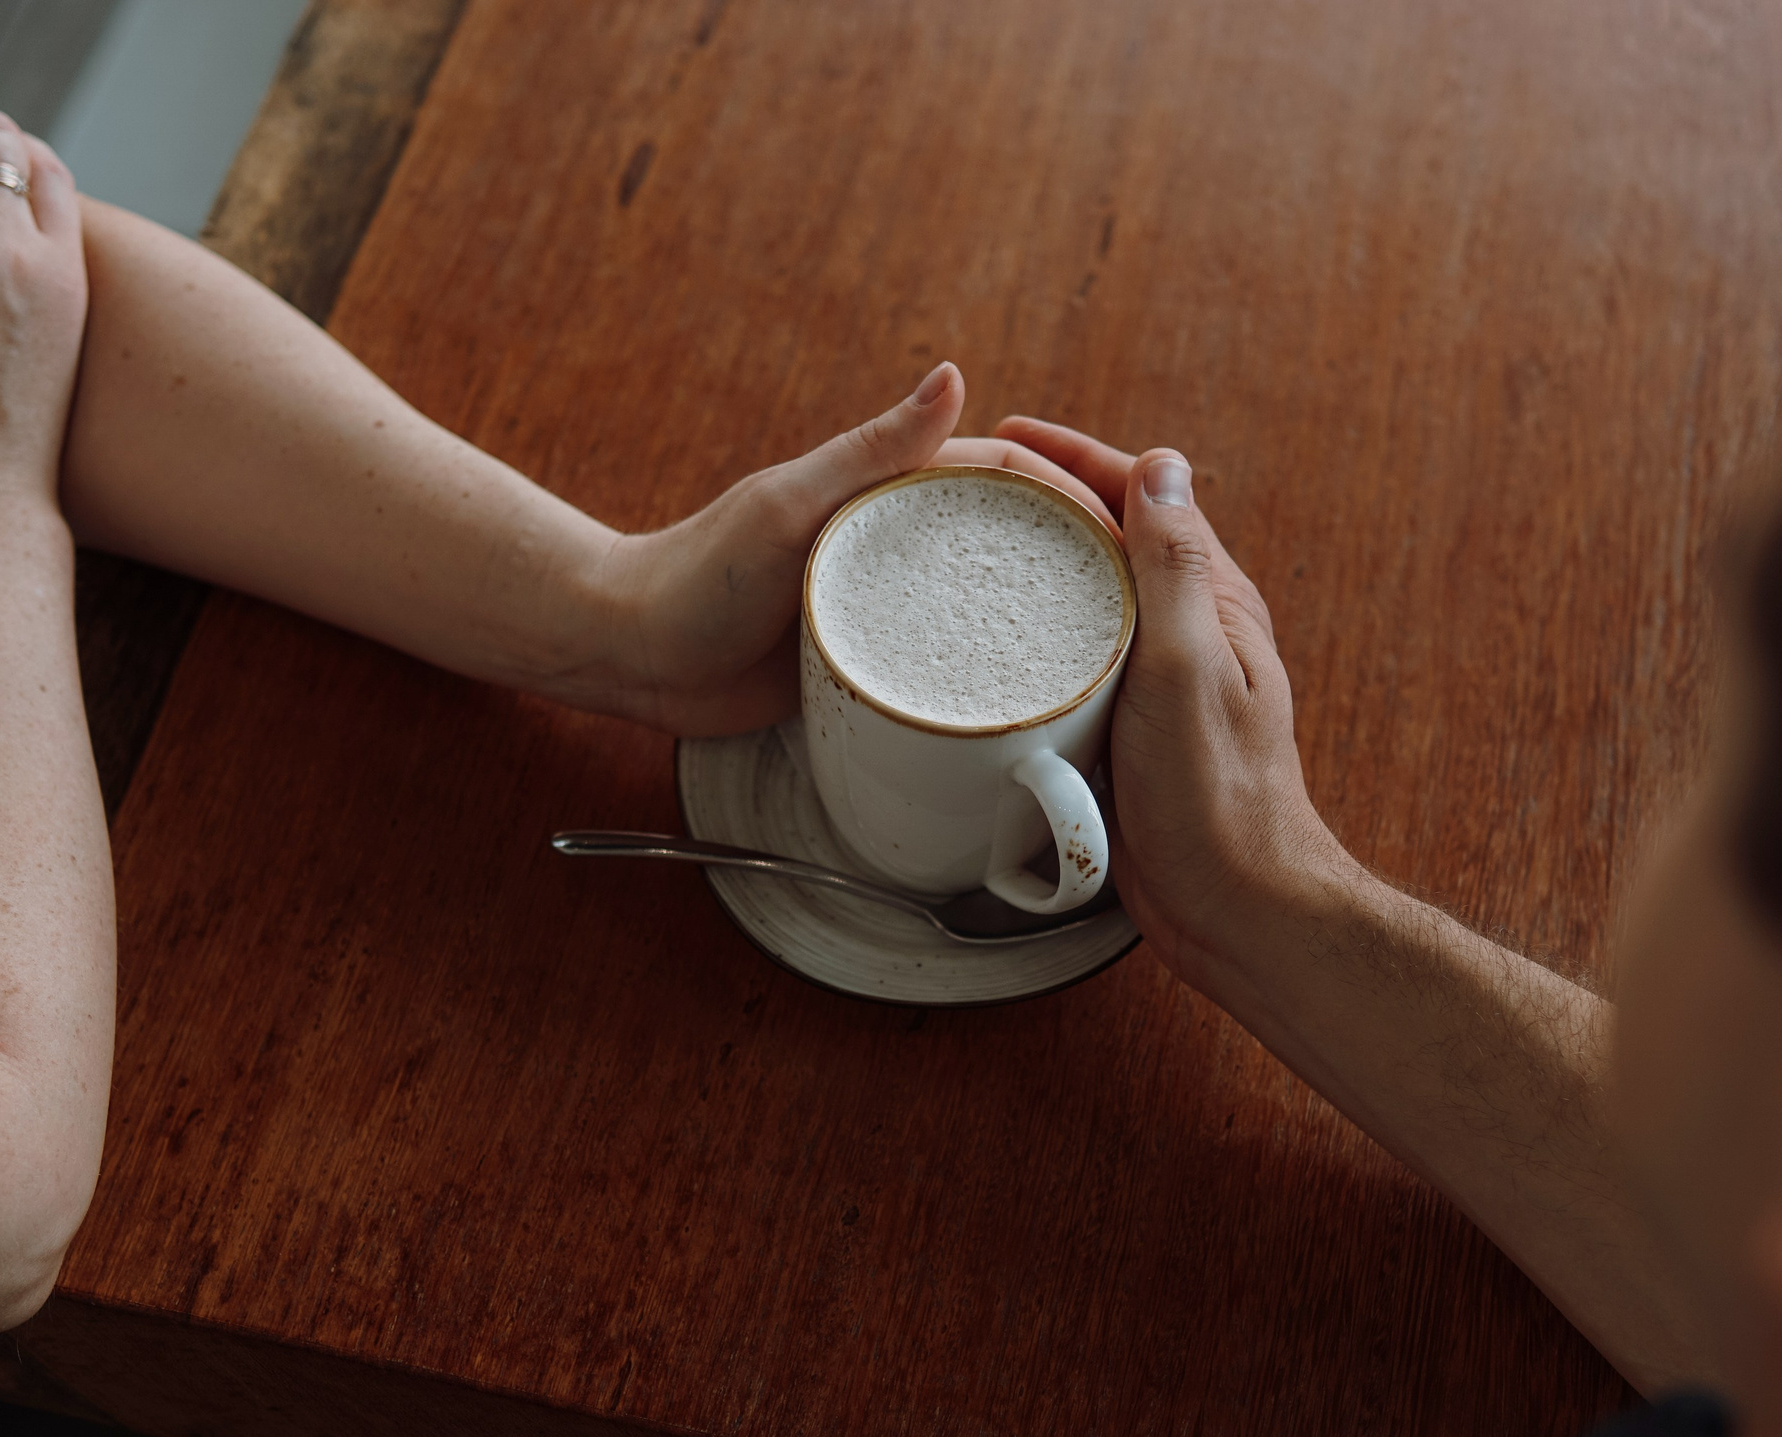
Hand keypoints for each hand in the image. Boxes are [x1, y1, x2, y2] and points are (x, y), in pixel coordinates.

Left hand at [578, 364, 1113, 733]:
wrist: (635, 655)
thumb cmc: (699, 571)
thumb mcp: (790, 504)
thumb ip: (872, 449)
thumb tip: (954, 375)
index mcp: (891, 493)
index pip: (1006, 479)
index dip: (1072, 494)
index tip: (1131, 528)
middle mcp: (901, 549)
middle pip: (1012, 548)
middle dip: (1079, 566)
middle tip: (1146, 608)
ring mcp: (889, 612)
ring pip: (987, 614)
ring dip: (1046, 631)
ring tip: (1115, 665)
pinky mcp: (874, 672)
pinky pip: (948, 676)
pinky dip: (994, 688)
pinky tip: (1040, 715)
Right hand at [992, 417, 1355, 986]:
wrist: (1233, 905)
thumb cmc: (1218, 797)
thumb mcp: (1189, 667)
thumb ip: (1175, 567)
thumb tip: (1163, 465)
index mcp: (1212, 601)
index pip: (1143, 497)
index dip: (1077, 458)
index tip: (1008, 438)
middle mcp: (1188, 632)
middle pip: (1109, 540)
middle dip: (1044, 501)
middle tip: (964, 489)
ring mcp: (1156, 682)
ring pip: (1089, 601)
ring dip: (1035, 568)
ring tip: (962, 552)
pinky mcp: (1125, 731)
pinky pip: (1074, 663)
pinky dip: (1032, 638)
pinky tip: (985, 649)